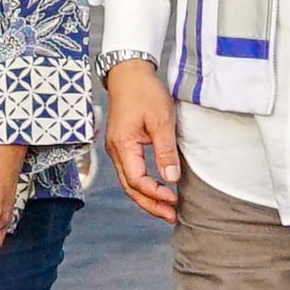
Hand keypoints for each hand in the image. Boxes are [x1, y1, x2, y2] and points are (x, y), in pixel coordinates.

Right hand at [103, 58, 181, 220]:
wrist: (128, 73)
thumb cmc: (144, 92)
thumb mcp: (161, 120)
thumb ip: (165, 150)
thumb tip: (171, 178)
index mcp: (122, 145)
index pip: (137, 180)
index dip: (155, 193)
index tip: (174, 198)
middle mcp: (115, 151)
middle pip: (130, 188)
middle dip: (150, 205)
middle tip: (171, 216)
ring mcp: (116, 149)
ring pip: (129, 182)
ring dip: (146, 197)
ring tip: (166, 209)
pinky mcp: (122, 145)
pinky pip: (130, 172)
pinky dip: (143, 185)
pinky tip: (156, 189)